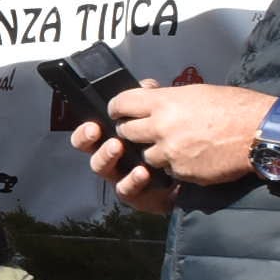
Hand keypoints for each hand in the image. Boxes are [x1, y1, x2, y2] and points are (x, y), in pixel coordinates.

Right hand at [70, 95, 180, 214]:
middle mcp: (113, 158)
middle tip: (97, 131)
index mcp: (114, 137)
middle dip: (88, 141)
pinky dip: (131, 181)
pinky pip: (126, 190)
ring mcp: (122, 177)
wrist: (194, 169)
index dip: (85, 129)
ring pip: (102, 170)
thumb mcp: (162, 116)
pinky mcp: (136, 195)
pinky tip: (142, 172)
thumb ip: (151, 99)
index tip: (92, 124)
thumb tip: (146, 85)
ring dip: (106, 157)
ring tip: (118, 147)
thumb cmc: (171, 142)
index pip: (90, 133)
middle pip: (89, 150)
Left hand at [109, 81, 277, 189]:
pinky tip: (192, 156)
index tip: (119, 111)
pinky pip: (169, 170)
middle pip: (126, 132)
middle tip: (144, 130)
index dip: (118, 107)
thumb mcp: (198, 91)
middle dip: (132, 131)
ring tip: (176, 144)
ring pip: (146, 155)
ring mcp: (171, 153)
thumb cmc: (236, 107)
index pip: (122, 103)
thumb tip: (149, 91)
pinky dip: (175, 166)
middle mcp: (162, 127)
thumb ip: (168, 95)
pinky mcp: (183, 172)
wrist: (261, 133)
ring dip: (155, 151)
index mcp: (164, 103)